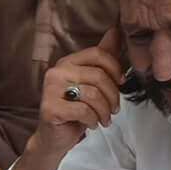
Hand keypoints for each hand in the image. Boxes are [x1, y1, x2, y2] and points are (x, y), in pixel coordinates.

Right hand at [35, 27, 125, 155]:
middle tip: (114, 109)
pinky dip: (93, 120)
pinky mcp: (50, 108)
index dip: (115, 68)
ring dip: (105, 111)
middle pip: (98, 76)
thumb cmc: (74, 110)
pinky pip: (84, 110)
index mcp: (67, 62)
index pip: (97, 54)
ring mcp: (50, 90)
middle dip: (113, 96)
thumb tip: (116, 31)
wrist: (53, 138)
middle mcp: (56, 72)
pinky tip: (92, 124)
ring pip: (93, 95)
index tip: (120, 83)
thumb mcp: (91, 83)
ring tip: (104, 119)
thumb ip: (103, 59)